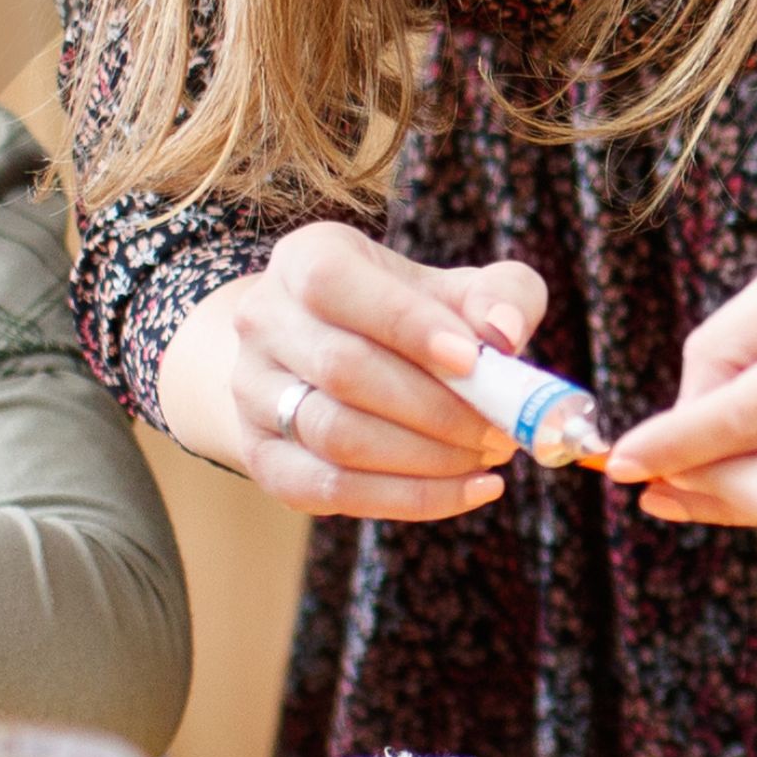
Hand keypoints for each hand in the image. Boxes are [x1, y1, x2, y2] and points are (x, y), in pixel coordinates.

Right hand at [166, 223, 546, 521]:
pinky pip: (332, 490)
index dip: (405, 323)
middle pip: (342, 370)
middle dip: (435, 407)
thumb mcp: (456, 289)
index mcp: (307, 259)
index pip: (336, 285)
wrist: (324, 357)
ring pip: (336, 437)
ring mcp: (252, 393)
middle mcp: (264, 321)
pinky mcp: (261, 458)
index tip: (473, 359)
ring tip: (489, 455)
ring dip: (427, 457)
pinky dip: (411, 498)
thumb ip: (500, 294)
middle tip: (502, 428)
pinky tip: (470, 490)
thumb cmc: (409, 317)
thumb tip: (505, 331)